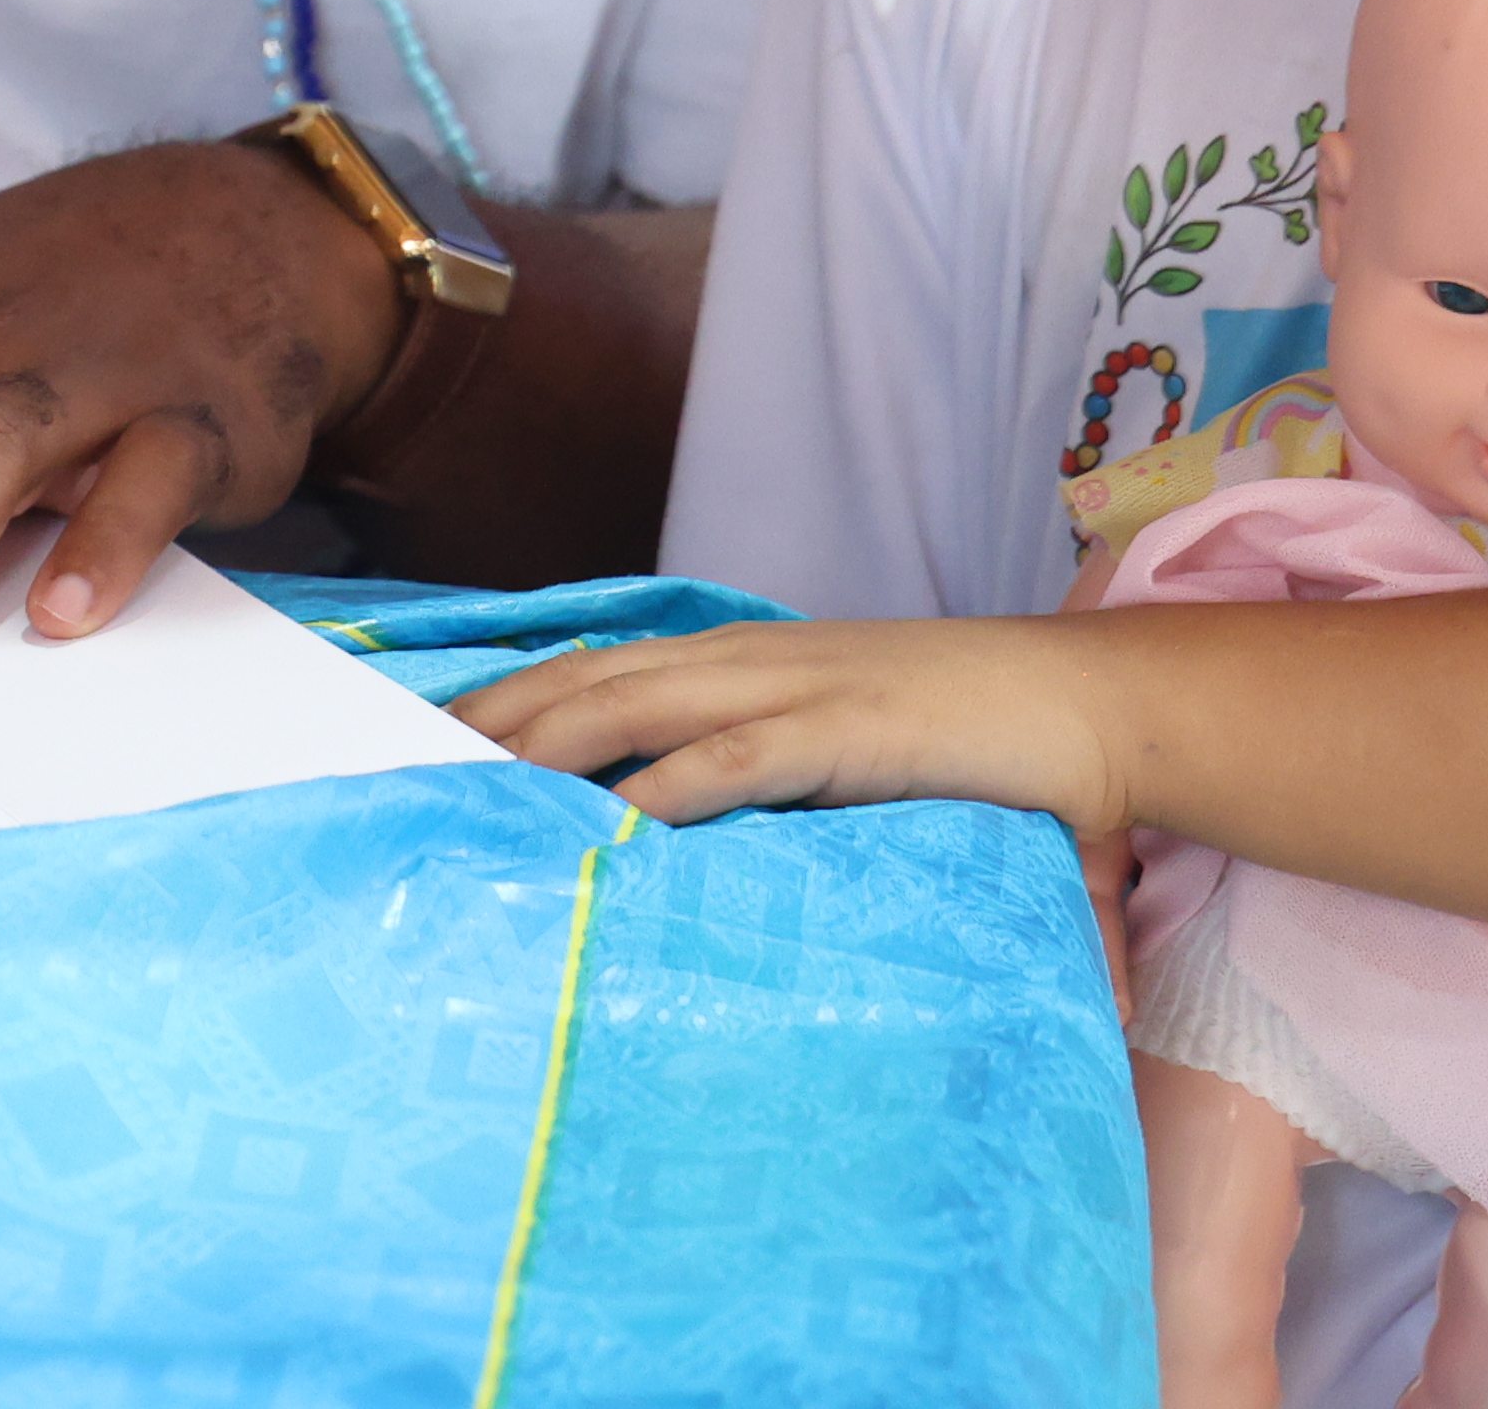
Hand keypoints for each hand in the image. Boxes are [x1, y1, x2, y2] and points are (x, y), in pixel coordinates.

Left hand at [451, 615, 1133, 841]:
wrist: (1081, 703)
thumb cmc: (956, 735)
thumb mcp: (835, 739)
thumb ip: (758, 770)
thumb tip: (675, 826)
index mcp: (740, 661)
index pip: (597, 667)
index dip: (510, 694)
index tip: (426, 734)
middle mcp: (750, 661)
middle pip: (591, 679)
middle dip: (495, 719)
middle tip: (405, 765)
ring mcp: (799, 690)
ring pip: (644, 706)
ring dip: (550, 744)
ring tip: (471, 787)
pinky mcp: (852, 736)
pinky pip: (744, 760)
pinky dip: (671, 787)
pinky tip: (615, 823)